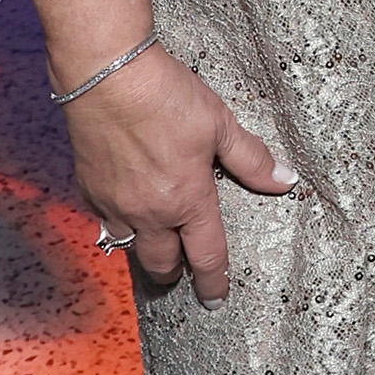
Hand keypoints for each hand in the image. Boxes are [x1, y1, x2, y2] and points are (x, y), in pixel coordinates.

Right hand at [66, 46, 291, 304]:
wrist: (107, 75)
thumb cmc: (167, 96)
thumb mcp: (219, 123)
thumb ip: (252, 159)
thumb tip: (286, 180)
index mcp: (188, 200)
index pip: (206, 256)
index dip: (214, 282)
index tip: (216, 300)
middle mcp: (149, 212)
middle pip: (161, 264)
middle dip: (174, 271)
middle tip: (182, 269)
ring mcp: (114, 204)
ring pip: (129, 247)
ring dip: (144, 250)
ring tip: (153, 242)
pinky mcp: (88, 188)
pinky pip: (104, 220)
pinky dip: (117, 221)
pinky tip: (125, 207)